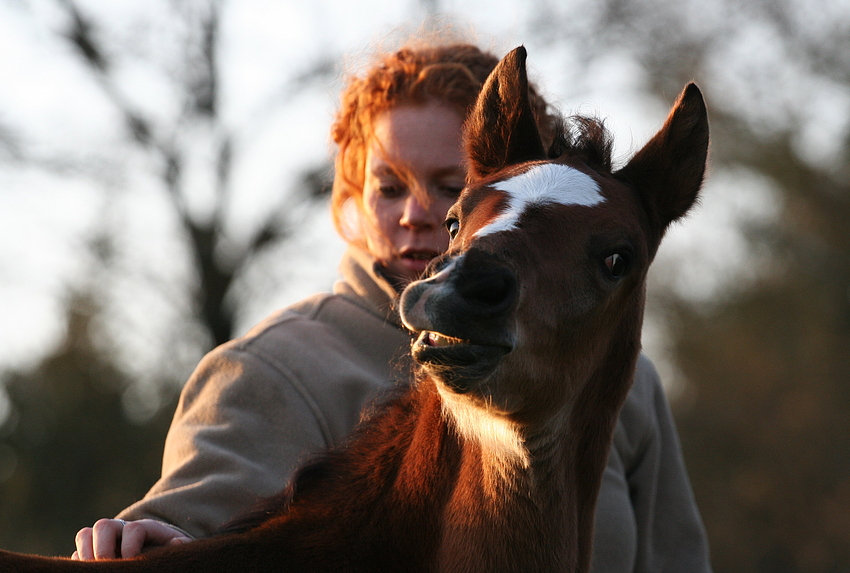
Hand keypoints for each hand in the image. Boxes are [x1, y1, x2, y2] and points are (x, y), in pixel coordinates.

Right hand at [71, 518, 191, 559]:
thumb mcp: (177, 548)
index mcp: (145, 528)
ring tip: (95, 571)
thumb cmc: (168, 552)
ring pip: (86, 534)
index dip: (130, 546)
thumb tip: (176, 542)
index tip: (131, 562)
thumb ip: (180, 545)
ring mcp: (105, 538)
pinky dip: (79, 562)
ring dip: (86, 554)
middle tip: (107, 567)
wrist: (158, 554)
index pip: (133, 528)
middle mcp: (122, 529)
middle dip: (102, 548)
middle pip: (103, 525)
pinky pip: (77, 551)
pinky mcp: (93, 551)